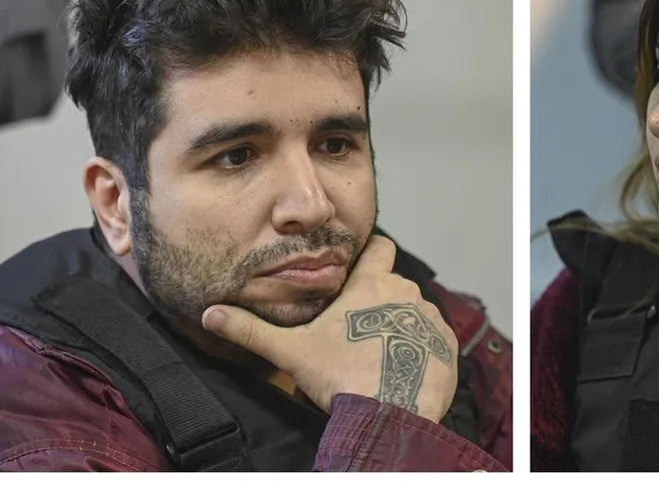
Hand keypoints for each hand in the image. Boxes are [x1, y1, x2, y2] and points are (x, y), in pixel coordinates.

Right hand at [201, 235, 459, 422]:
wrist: (389, 413)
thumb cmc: (340, 376)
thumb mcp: (290, 351)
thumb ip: (250, 330)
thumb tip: (210, 314)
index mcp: (371, 283)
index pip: (380, 247)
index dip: (370, 255)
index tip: (359, 272)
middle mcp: (406, 293)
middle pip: (394, 285)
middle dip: (379, 302)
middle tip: (357, 331)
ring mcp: (430, 318)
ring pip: (415, 312)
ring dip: (402, 326)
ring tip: (379, 355)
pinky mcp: (448, 345)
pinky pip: (434, 339)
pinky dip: (421, 349)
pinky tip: (401, 368)